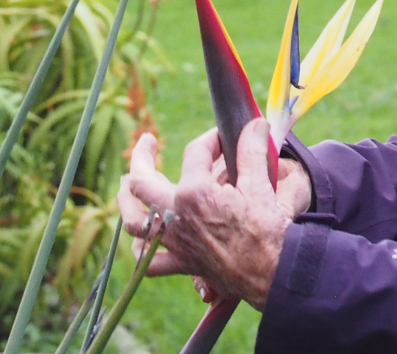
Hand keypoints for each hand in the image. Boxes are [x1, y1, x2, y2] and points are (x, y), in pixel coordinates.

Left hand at [117, 119, 304, 309]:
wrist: (270, 272)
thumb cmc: (265, 229)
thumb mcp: (259, 183)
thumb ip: (252, 149)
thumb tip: (255, 124)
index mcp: (194, 193)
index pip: (195, 153)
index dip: (210, 138)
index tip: (223, 135)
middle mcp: (175, 216)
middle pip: (142, 181)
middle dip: (141, 156)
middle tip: (147, 141)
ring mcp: (174, 242)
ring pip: (134, 221)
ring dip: (126, 200)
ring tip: (126, 184)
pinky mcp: (181, 263)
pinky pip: (150, 261)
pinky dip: (143, 248)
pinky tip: (142, 239)